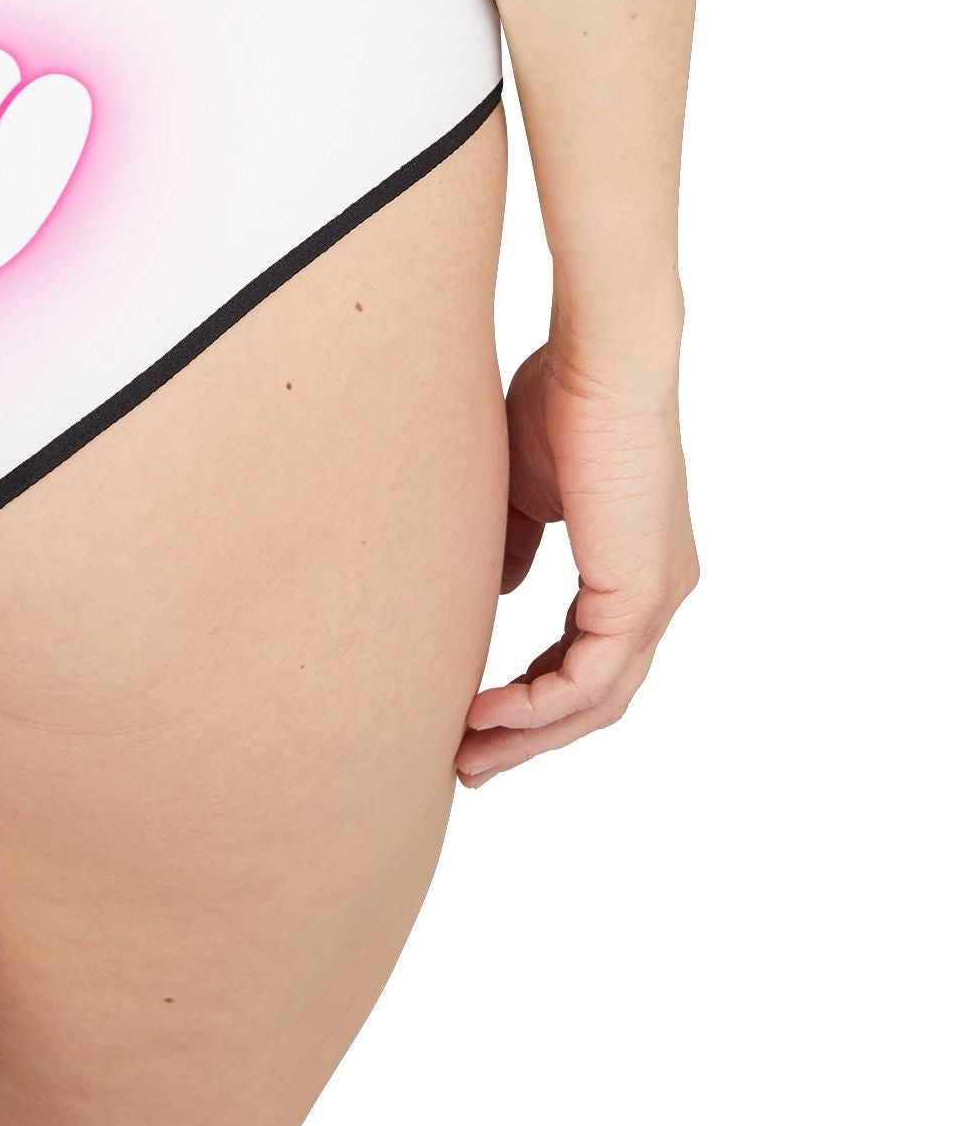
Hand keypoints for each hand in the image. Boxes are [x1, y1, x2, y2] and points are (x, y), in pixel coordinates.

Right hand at [457, 337, 697, 785]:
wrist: (598, 362)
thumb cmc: (558, 399)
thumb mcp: (523, 487)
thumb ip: (515, 544)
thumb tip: (499, 588)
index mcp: (635, 566)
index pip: (586, 654)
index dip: (530, 692)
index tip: (474, 714)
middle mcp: (657, 591)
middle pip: (596, 695)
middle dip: (528, 735)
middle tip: (469, 763)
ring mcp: (656, 598)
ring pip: (596, 700)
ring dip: (528, 734)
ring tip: (467, 753)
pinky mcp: (641, 595)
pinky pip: (588, 678)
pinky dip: (535, 705)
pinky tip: (485, 712)